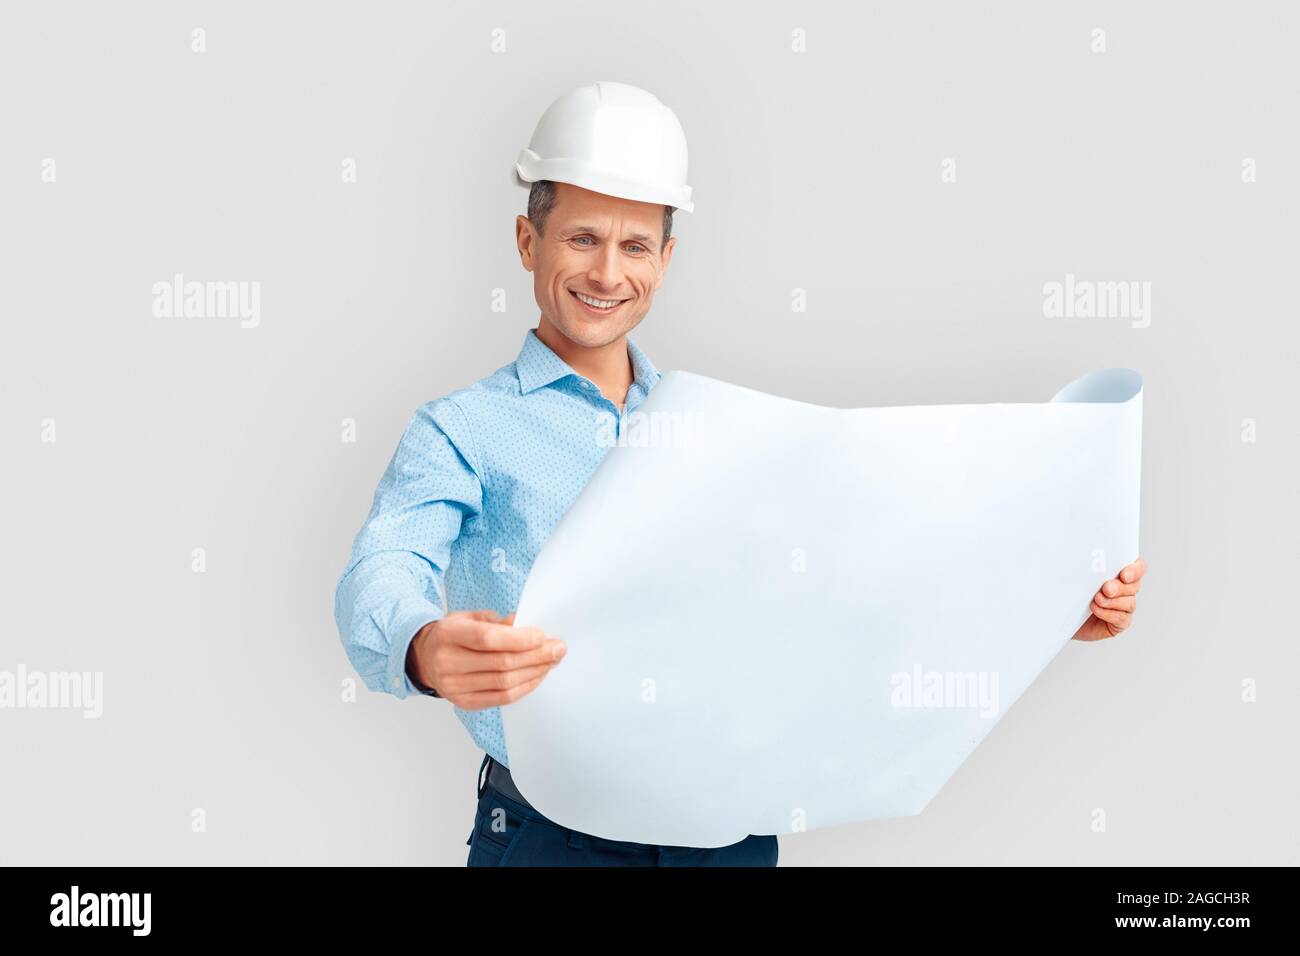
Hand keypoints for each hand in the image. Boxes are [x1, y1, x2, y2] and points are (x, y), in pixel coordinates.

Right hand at [407, 610, 565, 708]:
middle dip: (536, 656)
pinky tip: (536, 677)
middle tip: (557, 650)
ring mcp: (453, 686)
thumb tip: (526, 627)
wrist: (425, 658)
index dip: (519, 639)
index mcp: (449, 634)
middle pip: (501, 663)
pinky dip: (523, 688)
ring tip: (551, 663)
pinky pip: (501, 698)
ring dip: (534, 673)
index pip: (488, 639)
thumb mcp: (470, 617)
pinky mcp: (463, 702)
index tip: (543, 636)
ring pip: (504, 683)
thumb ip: (498, 622)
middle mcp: (447, 662)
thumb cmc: (454, 634)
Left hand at [1072, 557, 1146, 641]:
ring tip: (1097, 599)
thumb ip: (1085, 567)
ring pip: (1129, 602)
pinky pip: (1122, 618)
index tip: (1124, 575)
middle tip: (1106, 588)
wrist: (1061, 614)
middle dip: (1120, 587)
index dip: (1135, 570)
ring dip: (1113, 601)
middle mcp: (1125, 589)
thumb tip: (1086, 557)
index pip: (1138, 567)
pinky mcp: (1119, 622)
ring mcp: (1124, 606)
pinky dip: (1109, 614)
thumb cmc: (1070, 591)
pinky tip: (1096, 609)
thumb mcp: (1075, 575)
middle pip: (1134, 586)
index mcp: (1118, 572)